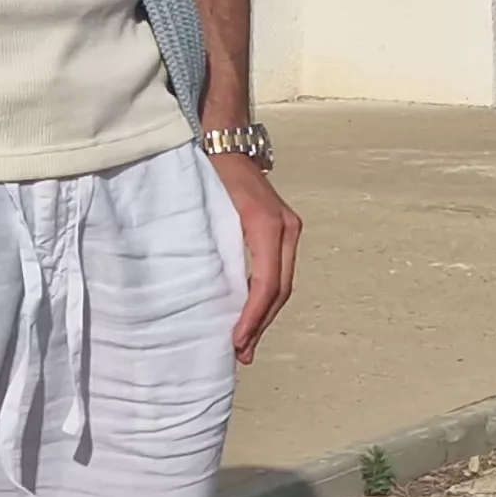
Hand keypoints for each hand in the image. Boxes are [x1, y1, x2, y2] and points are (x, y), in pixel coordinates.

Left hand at [212, 151, 302, 363]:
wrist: (226, 142)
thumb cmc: (209, 174)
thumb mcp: (208, 210)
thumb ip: (212, 248)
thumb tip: (206, 296)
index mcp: (268, 225)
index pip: (267, 282)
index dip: (253, 316)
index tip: (236, 341)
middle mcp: (287, 228)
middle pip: (280, 289)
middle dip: (261, 324)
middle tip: (241, 354)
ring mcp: (289, 229)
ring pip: (282, 283)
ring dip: (265, 315)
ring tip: (246, 344)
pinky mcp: (283, 231)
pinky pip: (278, 271)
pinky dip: (266, 297)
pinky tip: (252, 316)